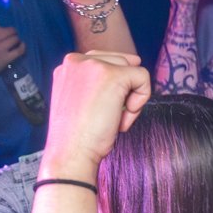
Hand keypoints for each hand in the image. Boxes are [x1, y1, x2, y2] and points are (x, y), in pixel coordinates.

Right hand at [0, 15, 25, 80]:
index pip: (0, 27)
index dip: (5, 30)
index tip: (6, 34)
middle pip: (10, 32)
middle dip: (13, 34)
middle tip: (13, 37)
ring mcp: (0, 48)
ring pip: (15, 39)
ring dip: (17, 40)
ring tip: (16, 42)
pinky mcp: (6, 58)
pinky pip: (18, 50)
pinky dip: (22, 47)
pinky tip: (22, 46)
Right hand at [43, 51, 149, 174]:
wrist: (71, 153)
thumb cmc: (78, 134)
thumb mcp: (81, 98)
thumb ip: (98, 79)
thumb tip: (135, 60)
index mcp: (68, 65)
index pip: (104, 61)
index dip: (111, 88)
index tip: (98, 110)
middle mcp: (77, 60)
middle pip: (121, 64)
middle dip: (122, 93)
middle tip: (104, 118)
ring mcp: (94, 65)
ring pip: (133, 71)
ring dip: (130, 99)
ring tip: (111, 119)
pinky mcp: (113, 75)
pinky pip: (143, 78)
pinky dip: (140, 101)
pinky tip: (121, 118)